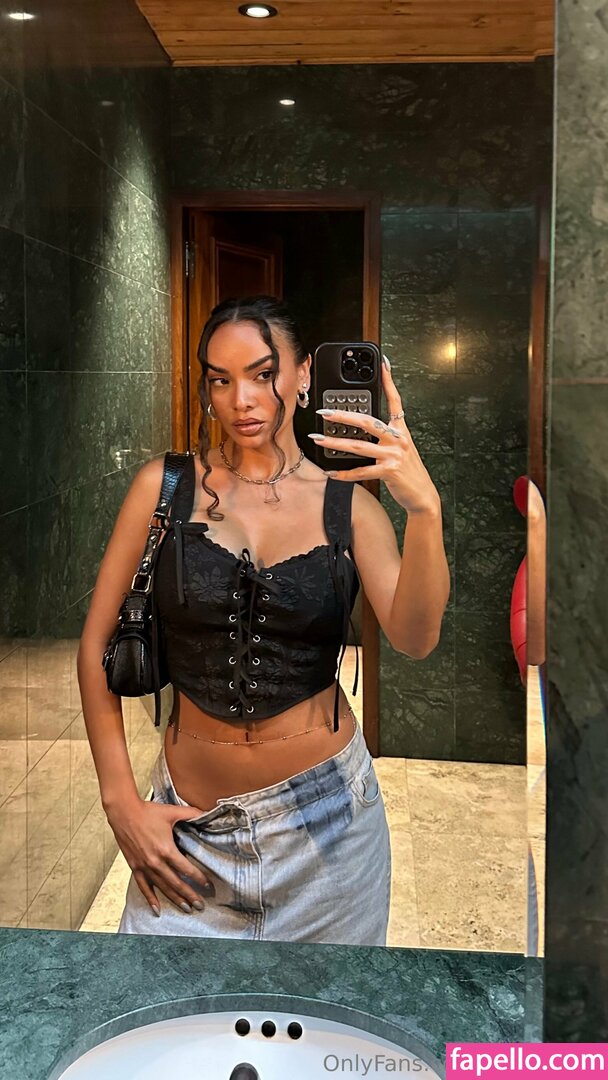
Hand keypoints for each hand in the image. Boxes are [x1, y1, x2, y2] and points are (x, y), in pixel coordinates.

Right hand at [106, 796, 212, 915]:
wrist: (124, 813)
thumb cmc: (148, 812)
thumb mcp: (172, 811)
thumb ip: (192, 813)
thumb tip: (207, 814)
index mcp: (166, 849)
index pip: (186, 869)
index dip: (198, 878)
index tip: (207, 885)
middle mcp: (155, 861)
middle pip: (176, 883)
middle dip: (190, 895)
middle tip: (201, 905)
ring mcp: (144, 866)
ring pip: (162, 888)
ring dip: (175, 899)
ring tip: (186, 908)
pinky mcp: (135, 867)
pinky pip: (144, 887)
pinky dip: (151, 899)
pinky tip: (157, 909)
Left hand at [310, 356, 440, 513]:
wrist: (422, 494)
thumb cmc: (409, 471)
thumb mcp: (401, 448)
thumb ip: (385, 437)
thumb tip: (363, 428)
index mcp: (401, 430)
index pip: (394, 401)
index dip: (389, 381)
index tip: (383, 363)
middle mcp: (397, 439)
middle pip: (367, 421)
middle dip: (343, 416)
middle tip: (325, 411)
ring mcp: (393, 455)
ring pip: (358, 446)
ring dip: (334, 443)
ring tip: (318, 439)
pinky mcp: (389, 471)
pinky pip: (361, 472)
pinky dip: (343, 474)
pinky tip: (331, 472)